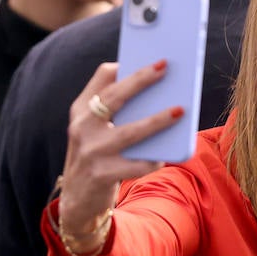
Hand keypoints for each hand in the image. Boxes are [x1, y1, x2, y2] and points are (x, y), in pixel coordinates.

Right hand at [58, 60, 181, 237]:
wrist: (77, 200)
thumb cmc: (96, 154)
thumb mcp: (93, 128)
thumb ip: (111, 106)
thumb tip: (148, 84)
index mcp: (81, 110)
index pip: (101, 80)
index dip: (124, 66)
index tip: (149, 55)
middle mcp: (82, 127)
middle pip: (114, 98)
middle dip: (140, 80)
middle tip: (164, 67)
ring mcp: (91, 152)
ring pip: (130, 132)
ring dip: (157, 120)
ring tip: (180, 110)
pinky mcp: (101, 175)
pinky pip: (134, 165)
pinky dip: (152, 160)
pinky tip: (165, 156)